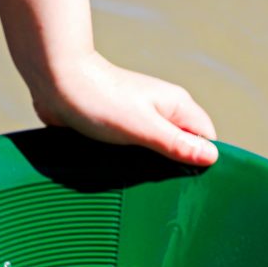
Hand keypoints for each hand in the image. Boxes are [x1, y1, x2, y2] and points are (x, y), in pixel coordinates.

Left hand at [30, 52, 218, 165]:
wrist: (55, 81)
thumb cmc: (100, 100)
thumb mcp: (144, 128)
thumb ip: (177, 145)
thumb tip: (212, 158)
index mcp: (176, 105)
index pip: (206, 138)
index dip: (202, 160)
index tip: (188, 180)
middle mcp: (162, 110)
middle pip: (184, 145)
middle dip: (176, 165)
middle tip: (161, 184)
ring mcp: (141, 117)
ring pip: (158, 148)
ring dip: (151, 165)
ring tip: (138, 178)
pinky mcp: (119, 125)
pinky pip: (135, 148)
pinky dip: (131, 160)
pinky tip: (121, 170)